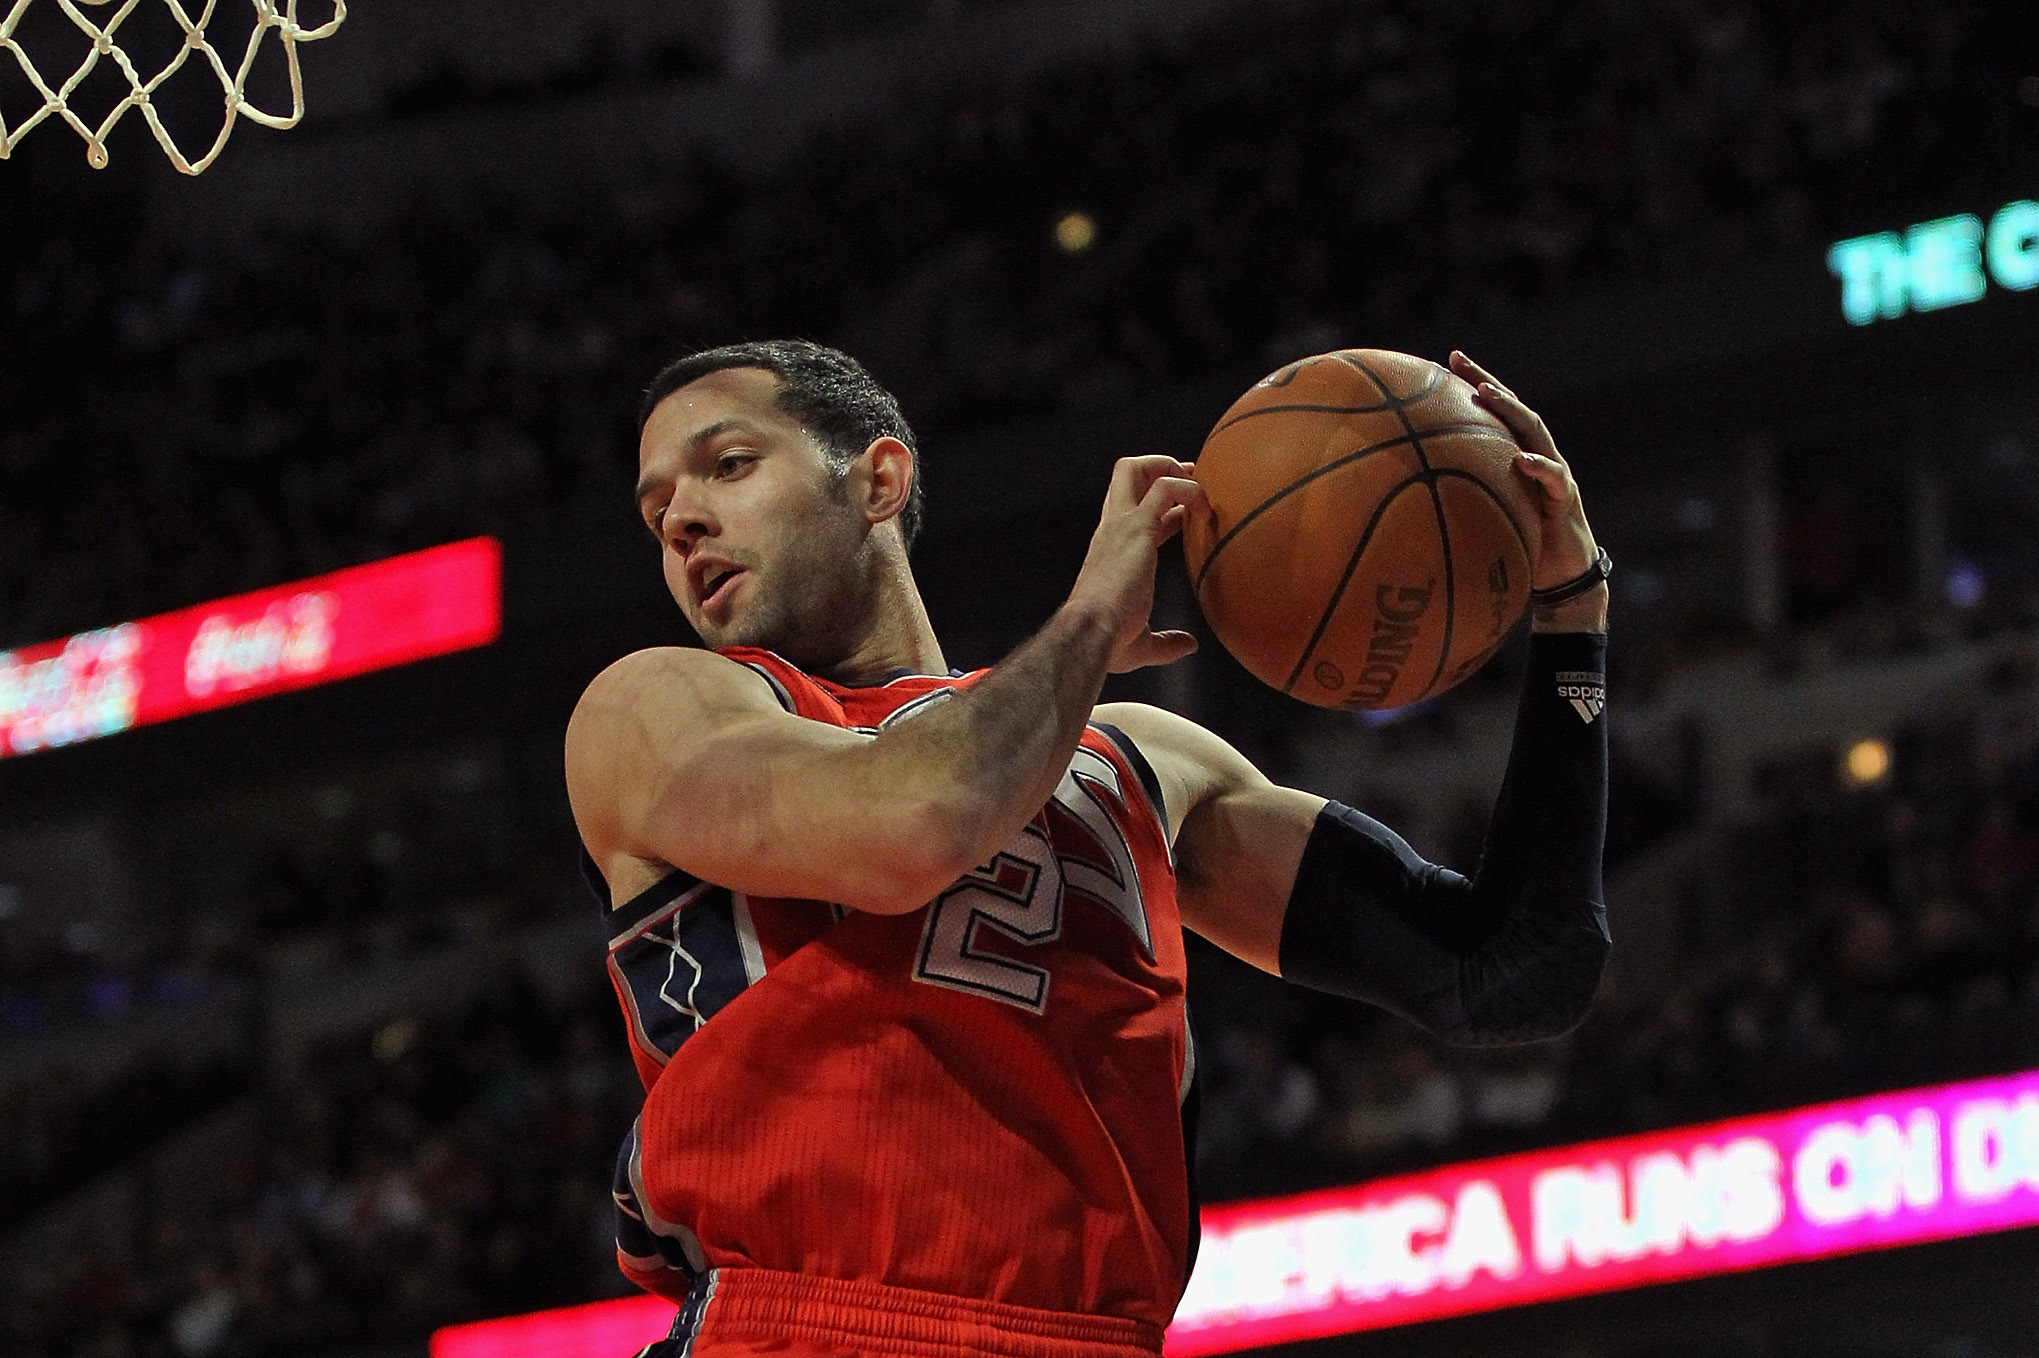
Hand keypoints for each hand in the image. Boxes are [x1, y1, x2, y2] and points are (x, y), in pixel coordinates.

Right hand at [1067, 455, 1206, 671]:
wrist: (1093, 633)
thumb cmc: (1109, 641)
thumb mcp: (1141, 644)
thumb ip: (1166, 642)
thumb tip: (1187, 645)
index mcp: (1110, 549)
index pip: (1135, 510)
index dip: (1164, 507)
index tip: (1187, 513)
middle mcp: (1112, 528)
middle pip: (1126, 474)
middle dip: (1161, 466)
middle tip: (1192, 478)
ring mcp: (1122, 524)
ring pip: (1138, 468)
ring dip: (1172, 470)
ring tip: (1201, 490)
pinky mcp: (1138, 526)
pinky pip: (1166, 488)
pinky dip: (1189, 490)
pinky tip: (1205, 511)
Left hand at [1449, 351, 1601, 591]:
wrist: (1562, 577)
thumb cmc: (1518, 546)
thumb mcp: (1482, 520)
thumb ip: (1456, 505)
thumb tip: (1405, 502)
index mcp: (1515, 458)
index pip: (1493, 414)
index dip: (1471, 386)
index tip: (1442, 363)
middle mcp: (1536, 456)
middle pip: (1512, 409)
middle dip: (1485, 382)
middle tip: (1457, 360)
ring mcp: (1554, 474)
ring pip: (1535, 431)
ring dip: (1511, 410)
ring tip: (1488, 394)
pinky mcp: (1565, 499)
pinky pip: (1555, 479)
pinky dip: (1540, 468)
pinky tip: (1523, 460)